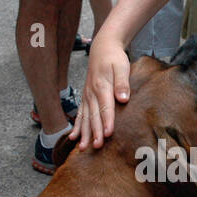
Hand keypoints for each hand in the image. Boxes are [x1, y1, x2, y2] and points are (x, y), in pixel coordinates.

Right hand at [71, 33, 130, 149]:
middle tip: (96, 146)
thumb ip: (122, 83)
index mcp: (102, 86)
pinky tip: (73, 138)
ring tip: (83, 148)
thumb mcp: (122, 66)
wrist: (102, 49)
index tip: (107, 134)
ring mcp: (87, 97)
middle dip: (94, 132)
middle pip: (94, 116)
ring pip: (85, 118)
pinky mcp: (85, 98)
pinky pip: (79, 115)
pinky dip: (76, 126)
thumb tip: (123, 99)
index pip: (105, 107)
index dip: (106, 121)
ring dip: (84, 133)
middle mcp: (92, 93)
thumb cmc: (114, 59)